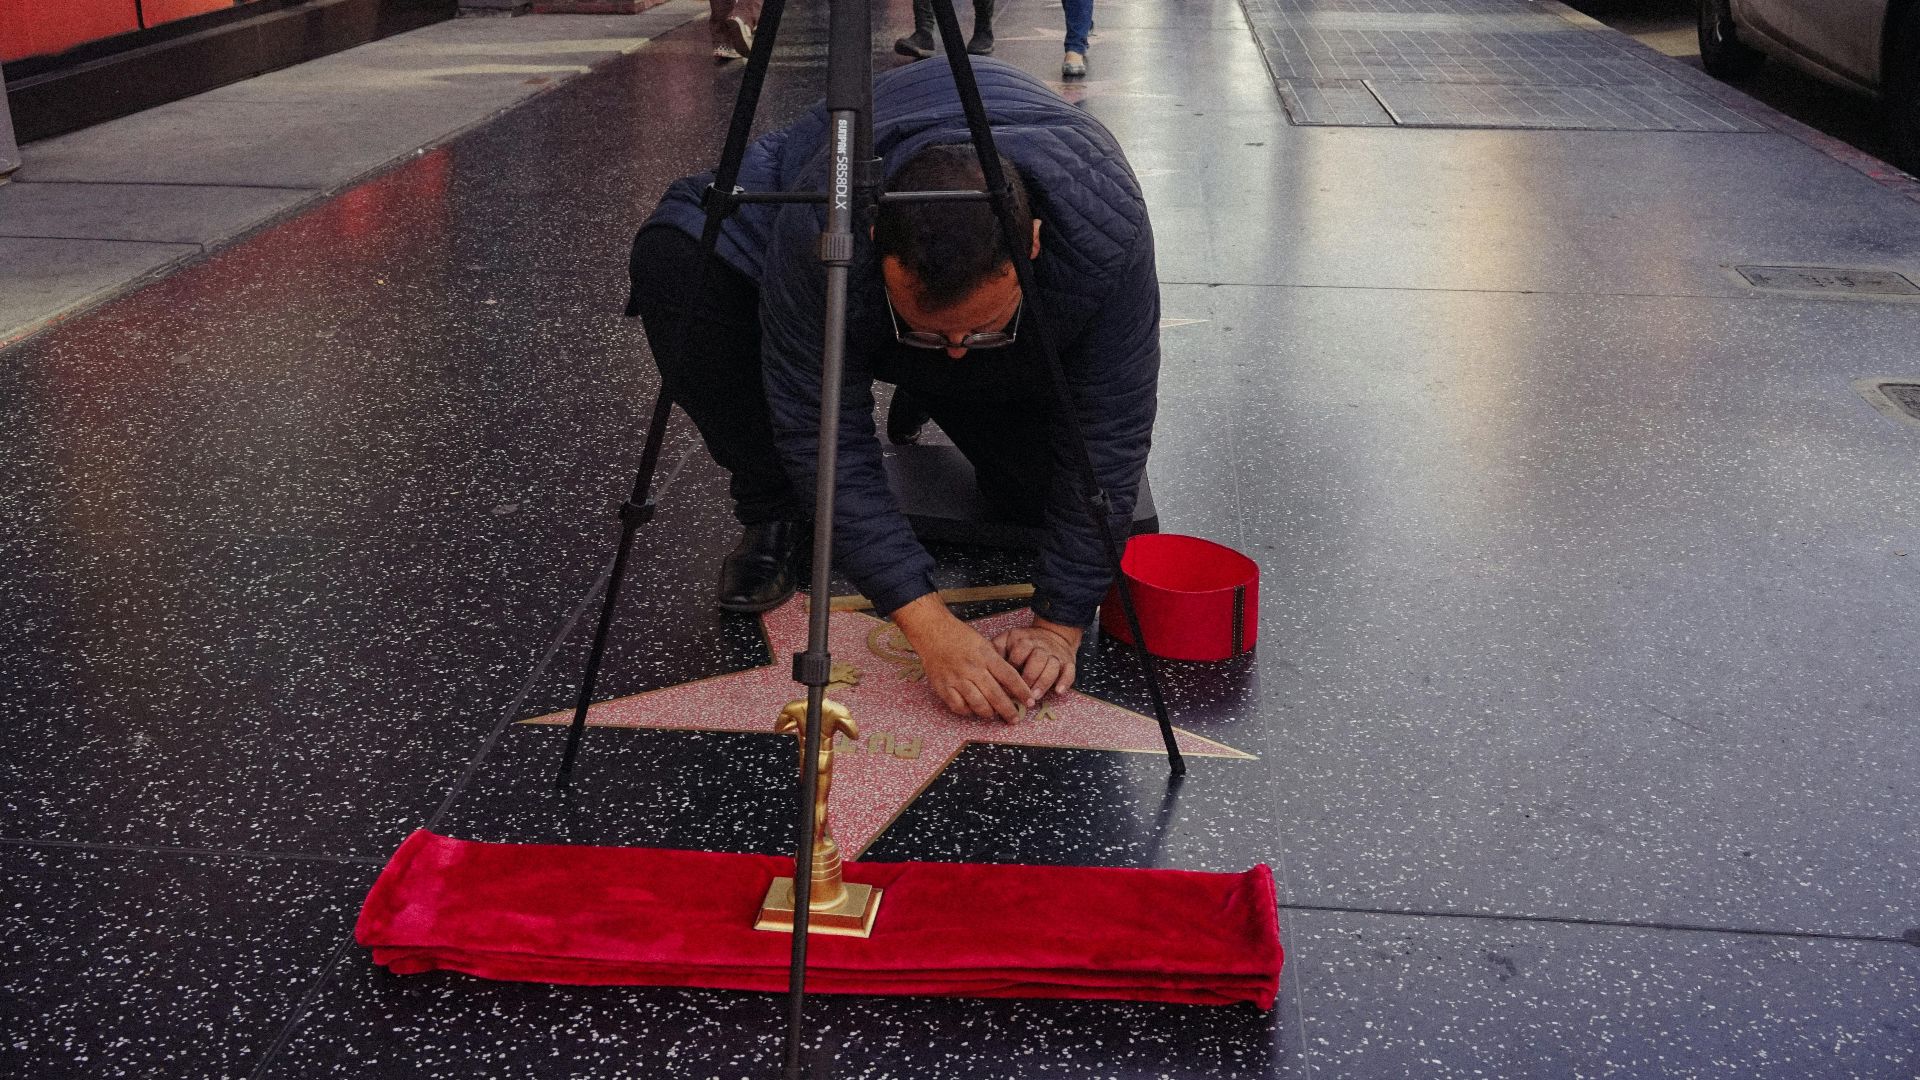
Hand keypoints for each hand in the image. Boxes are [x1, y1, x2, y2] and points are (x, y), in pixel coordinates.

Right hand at [892, 593, 1034, 722]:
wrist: (932, 632)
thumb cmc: (960, 637)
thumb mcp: (983, 643)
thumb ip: (996, 662)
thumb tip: (1010, 683)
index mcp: (985, 656)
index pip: (1009, 677)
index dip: (1021, 691)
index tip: (1030, 701)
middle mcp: (972, 668)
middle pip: (995, 695)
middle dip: (1008, 710)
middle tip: (1015, 719)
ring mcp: (957, 679)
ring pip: (978, 704)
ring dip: (989, 713)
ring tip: (994, 715)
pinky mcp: (943, 687)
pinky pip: (958, 706)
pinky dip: (967, 712)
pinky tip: (972, 710)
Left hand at [993, 618, 1081, 700]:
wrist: (1053, 634)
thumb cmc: (1024, 642)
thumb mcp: (1007, 639)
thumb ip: (996, 648)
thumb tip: (982, 664)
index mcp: (1025, 640)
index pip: (1020, 651)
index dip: (1014, 665)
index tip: (1006, 681)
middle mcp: (1041, 646)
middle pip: (1037, 659)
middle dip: (1029, 677)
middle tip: (1021, 693)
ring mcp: (1056, 655)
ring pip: (1052, 666)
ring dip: (1044, 682)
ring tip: (1035, 696)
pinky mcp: (1068, 662)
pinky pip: (1070, 671)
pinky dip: (1065, 681)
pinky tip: (1058, 692)